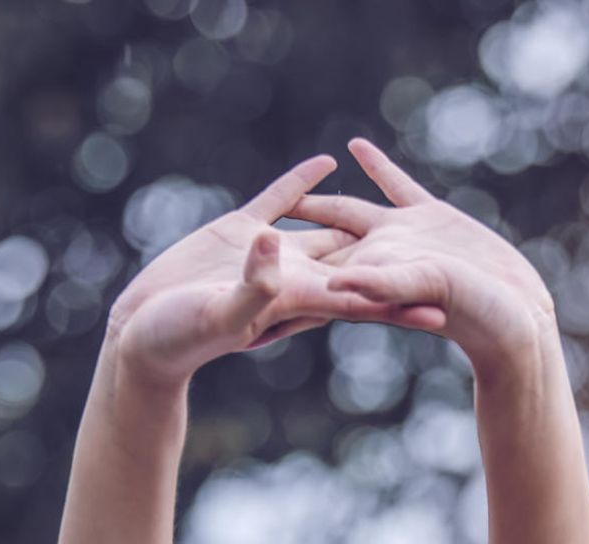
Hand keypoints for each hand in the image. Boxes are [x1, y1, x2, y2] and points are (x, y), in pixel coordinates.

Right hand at [106, 153, 448, 385]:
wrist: (143, 334)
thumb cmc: (179, 337)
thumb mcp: (218, 314)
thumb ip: (251, 285)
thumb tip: (275, 245)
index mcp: (296, 300)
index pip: (361, 298)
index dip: (401, 298)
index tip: (443, 300)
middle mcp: (292, 278)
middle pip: (359, 268)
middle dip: (400, 265)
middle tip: (445, 257)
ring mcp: (269, 254)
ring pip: (327, 231)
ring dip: (362, 221)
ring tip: (401, 208)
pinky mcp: (239, 232)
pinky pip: (281, 200)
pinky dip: (303, 182)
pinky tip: (328, 160)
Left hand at [285, 137, 557, 373]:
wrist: (514, 308)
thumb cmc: (470, 313)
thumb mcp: (419, 294)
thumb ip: (377, 285)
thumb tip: (333, 280)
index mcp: (367, 275)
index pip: (315, 263)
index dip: (283, 257)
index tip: (248, 250)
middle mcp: (379, 255)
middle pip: (326, 236)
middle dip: (296, 226)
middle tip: (259, 213)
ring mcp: (404, 235)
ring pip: (355, 211)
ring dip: (327, 196)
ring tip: (299, 178)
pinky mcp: (431, 217)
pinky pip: (395, 187)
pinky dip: (376, 167)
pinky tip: (356, 146)